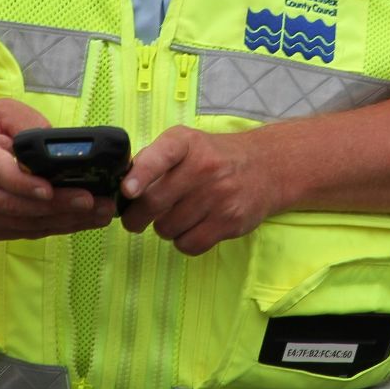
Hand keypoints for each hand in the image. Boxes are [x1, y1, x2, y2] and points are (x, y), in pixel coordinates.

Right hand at [0, 98, 115, 240]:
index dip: (24, 184)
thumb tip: (53, 136)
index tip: (49, 189)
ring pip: (26, 223)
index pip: (0, 174)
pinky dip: (54, 229)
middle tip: (94, 201)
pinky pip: (25, 233)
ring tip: (99, 214)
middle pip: (19, 204)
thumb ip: (24, 121)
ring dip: (65, 221)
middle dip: (59, 205)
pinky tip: (81, 223)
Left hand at [119, 126, 279, 255]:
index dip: (140, 175)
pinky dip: (183, 241)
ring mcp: (220, 195)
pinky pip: (188, 244)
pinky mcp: (230, 221)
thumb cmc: (214, 157)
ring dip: (164, 228)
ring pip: (167, 228)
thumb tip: (123, 187)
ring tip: (177, 216)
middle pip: (154, 203)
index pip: (161, 156)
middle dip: (136, 217)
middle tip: (135, 220)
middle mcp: (205, 167)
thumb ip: (154, 159)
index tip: (127, 191)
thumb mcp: (186, 143)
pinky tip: (191, 227)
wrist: (266, 167)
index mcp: (187, 143)